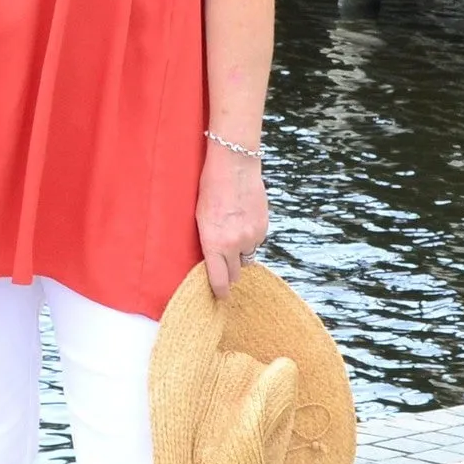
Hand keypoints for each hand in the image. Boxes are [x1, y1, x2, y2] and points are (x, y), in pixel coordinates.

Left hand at [196, 151, 267, 298]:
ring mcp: (252, 236)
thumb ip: (208, 242)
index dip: (220, 292)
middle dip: (230, 272)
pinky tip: (242, 221)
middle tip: (224, 267)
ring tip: (232, 235)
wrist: (234, 166)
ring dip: (240, 253)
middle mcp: (235, 244)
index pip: (219, 280)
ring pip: (247, 257)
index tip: (220, 297)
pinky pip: (256, 241)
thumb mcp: (200, 218)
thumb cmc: (209, 189)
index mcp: (214, 244)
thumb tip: (213, 259)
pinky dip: (250, 237)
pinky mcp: (264, 227)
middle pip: (235, 273)